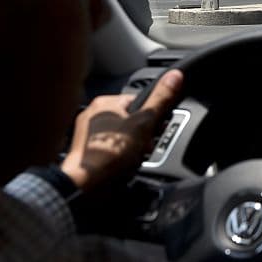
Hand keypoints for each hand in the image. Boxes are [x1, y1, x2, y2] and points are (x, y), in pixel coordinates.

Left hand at [60, 69, 183, 190]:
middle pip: (129, 120)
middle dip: (141, 135)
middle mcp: (92, 115)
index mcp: (104, 102)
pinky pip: (110, 150)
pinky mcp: (86, 154)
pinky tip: (123, 166)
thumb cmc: (111, 153)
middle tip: (146, 146)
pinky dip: (119, 158)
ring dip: (131, 147)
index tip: (157, 128)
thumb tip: (175, 76)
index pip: (138, 101)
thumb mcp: (144, 123)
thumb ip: (161, 99)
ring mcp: (86, 136)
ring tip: (134, 158)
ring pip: (120, 136)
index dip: (152, 116)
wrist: (87, 186)